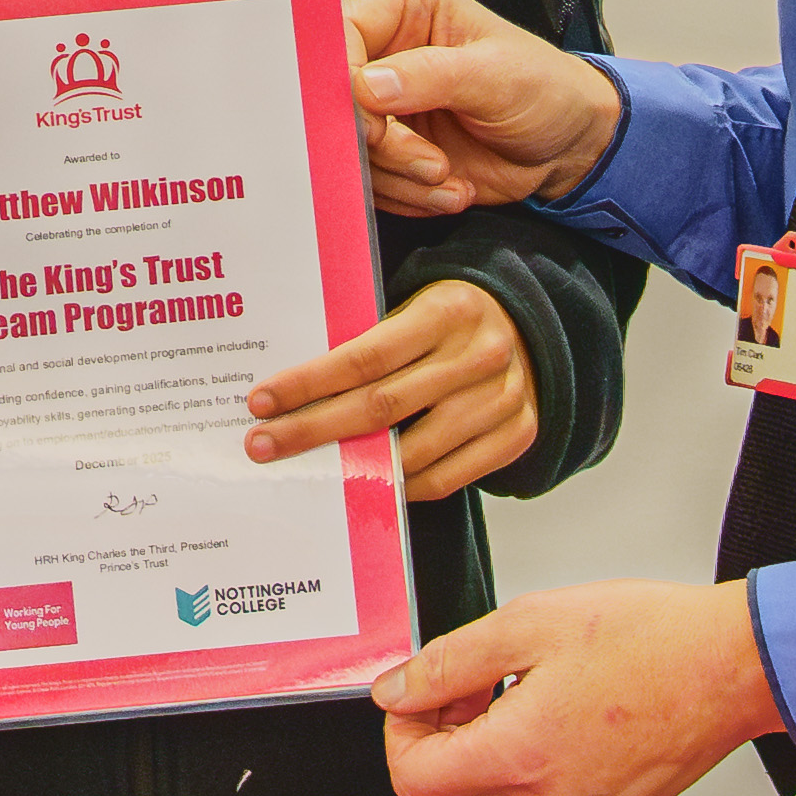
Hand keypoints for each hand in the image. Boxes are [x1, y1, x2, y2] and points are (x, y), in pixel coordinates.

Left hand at [245, 278, 537, 498]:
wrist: (533, 330)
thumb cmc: (452, 320)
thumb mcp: (418, 308)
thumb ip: (373, 343)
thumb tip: (297, 389)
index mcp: (446, 311)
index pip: (364, 356)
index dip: (309, 382)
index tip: (263, 401)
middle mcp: (478, 355)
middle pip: (380, 406)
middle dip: (313, 429)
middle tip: (264, 445)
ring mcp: (501, 400)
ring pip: (413, 451)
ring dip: (355, 467)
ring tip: (310, 471)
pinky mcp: (516, 435)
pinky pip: (447, 478)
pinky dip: (403, 486)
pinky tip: (367, 482)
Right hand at [345, 0, 624, 216]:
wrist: (569, 146)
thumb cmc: (544, 88)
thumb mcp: (496, 75)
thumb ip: (430, 75)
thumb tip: (365, 86)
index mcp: (404, 8)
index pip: (339, 33)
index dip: (342, 82)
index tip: (372, 125)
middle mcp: (383, 52)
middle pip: (334, 99)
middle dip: (379, 144)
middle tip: (429, 163)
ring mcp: (383, 105)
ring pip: (349, 148)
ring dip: (399, 176)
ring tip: (448, 176)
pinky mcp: (389, 150)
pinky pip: (369, 181)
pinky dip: (407, 196)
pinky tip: (449, 189)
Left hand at [376, 579, 783, 795]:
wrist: (734, 665)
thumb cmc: (646, 636)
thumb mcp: (528, 624)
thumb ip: (449, 662)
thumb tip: (395, 690)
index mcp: (519, 755)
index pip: (413, 779)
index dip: (402, 730)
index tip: (424, 690)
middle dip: (434, 745)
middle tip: (464, 687)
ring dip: (476, 759)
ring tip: (508, 693)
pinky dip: (520, 771)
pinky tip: (547, 712)